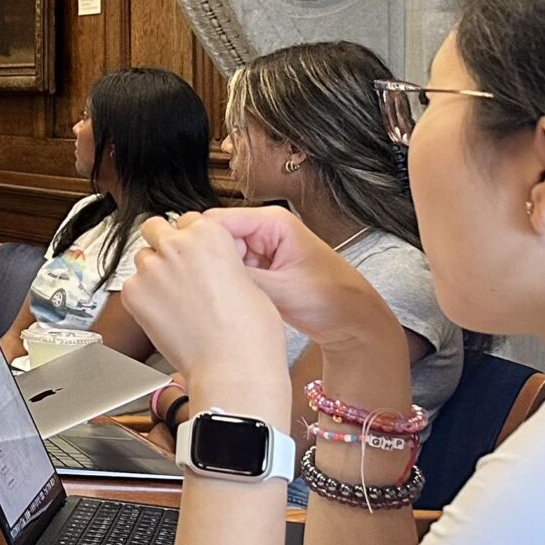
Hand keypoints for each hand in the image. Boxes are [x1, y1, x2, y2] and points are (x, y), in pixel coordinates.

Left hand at [121, 213, 299, 396]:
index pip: (188, 220)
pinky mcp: (133, 293)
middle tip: (176, 269)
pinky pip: (132, 286)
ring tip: (175, 300)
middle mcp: (175, 245)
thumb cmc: (249, 332)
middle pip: (155, 229)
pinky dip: (143, 298)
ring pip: (142, 258)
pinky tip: (165, 315)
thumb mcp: (248, 280)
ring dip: (153, 272)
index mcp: (208, 234)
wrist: (232, 367)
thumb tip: (209, 263)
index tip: (193, 253)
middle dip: (164, 244)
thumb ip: (220, 261)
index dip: (191, 238)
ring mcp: (151, 269)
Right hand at [193, 206, 405, 358]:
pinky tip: (231, 300)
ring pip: (218, 257)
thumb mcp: (282, 290)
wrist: (354, 322)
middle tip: (208, 288)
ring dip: (218, 276)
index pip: (216, 221)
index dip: (199, 243)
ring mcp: (259, 249)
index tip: (190, 269)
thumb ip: (240, 278)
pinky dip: (227, 285)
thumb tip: (198, 274)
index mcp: (271, 222)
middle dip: (208, 262)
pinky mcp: (257, 268)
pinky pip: (229, 271)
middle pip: (213, 238)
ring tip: (223, 297)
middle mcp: (262, 230)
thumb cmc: (332, 300)